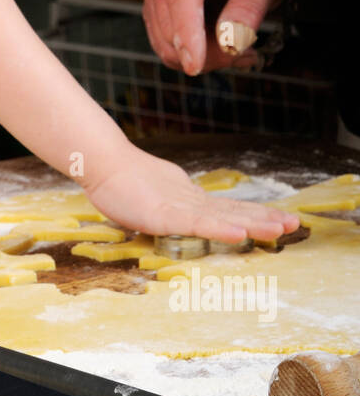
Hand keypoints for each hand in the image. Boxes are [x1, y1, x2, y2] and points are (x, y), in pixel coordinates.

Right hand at [84, 143, 299, 241]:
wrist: (102, 162)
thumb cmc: (119, 180)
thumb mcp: (152, 196)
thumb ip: (168, 205)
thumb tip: (180, 212)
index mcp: (188, 199)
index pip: (227, 208)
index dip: (253, 214)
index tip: (278, 219)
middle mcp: (191, 201)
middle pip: (234, 210)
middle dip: (265, 217)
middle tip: (294, 223)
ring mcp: (180, 207)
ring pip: (224, 216)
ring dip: (255, 222)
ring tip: (282, 227)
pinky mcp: (166, 214)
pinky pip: (199, 224)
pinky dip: (222, 228)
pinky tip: (241, 233)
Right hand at [142, 0, 287, 75]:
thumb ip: (248, 8)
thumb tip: (229, 40)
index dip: (187, 32)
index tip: (196, 64)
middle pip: (173, 27)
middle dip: (209, 51)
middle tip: (246, 49)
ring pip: (168, 44)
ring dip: (204, 57)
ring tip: (236, 45)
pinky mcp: (154, 12)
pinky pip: (167, 49)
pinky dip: (195, 57)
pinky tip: (220, 47)